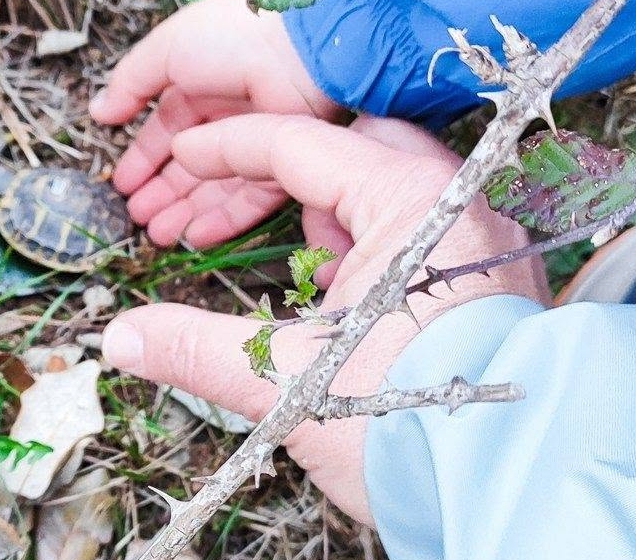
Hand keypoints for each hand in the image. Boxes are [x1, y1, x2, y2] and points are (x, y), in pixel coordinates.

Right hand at [90, 0, 337, 246]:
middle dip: (161, 192)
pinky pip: (251, 200)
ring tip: (157, 235)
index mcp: (199, 83)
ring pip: (216, 187)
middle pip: (189, 164)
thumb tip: (98, 112)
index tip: (122, 186)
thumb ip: (129, 83)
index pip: (165, 129)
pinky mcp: (286, 165)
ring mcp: (257, 140)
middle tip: (136, 220)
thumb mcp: (166, 50)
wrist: (305, 47)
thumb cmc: (232, 37)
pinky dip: (223, 220)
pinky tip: (194, 237)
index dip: (142, 158)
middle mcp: (228, 114)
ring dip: (185, 211)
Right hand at [101, 116, 549, 524]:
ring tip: (312, 276)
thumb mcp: (285, 382)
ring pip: (401, 189)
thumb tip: (121, 338)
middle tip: (253, 211)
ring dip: (343, 215)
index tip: (184, 155)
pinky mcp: (503, 282)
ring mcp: (490, 242)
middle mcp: (462, 205)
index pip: (301, 144)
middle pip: (361, 147)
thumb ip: (194, 348)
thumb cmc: (413, 430)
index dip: (229, 150)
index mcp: (411, 202)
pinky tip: (359, 303)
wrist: (513, 489)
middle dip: (299, 174)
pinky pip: (433, 232)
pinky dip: (383, 249)